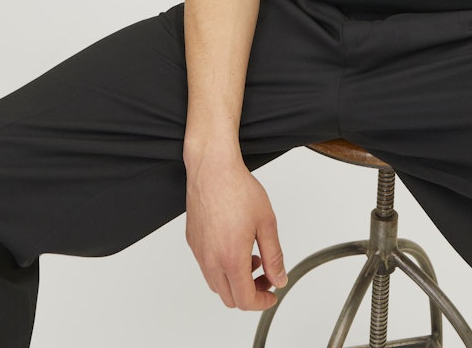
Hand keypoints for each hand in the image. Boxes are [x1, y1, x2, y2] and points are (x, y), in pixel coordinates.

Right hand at [185, 153, 286, 309]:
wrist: (213, 169)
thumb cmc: (237, 189)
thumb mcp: (266, 223)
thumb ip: (274, 256)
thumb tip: (279, 278)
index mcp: (231, 259)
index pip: (245, 300)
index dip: (262, 302)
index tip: (272, 294)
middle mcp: (211, 260)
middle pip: (229, 298)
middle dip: (250, 293)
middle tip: (266, 276)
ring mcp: (199, 252)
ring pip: (217, 284)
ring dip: (236, 280)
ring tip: (252, 257)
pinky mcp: (192, 242)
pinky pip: (207, 266)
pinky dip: (222, 267)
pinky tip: (235, 246)